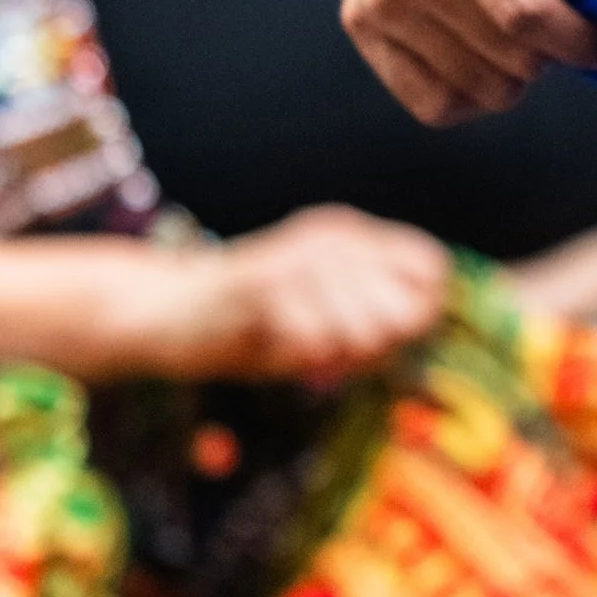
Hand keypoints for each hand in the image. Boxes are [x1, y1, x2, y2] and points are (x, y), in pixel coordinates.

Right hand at [155, 207, 451, 381]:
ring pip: (363, 330)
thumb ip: (377, 326)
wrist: (163, 312)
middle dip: (375, 350)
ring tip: (299, 350)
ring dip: (333, 359)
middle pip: (405, 311)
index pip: (432, 269)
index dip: (419, 315)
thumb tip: (424, 326)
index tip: (380, 342)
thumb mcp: (325, 322)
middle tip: (330, 355)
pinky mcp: (265, 282)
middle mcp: (334, 237)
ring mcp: (300, 256)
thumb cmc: (251, 327)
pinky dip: (298, 360)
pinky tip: (274, 347)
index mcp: (353, 237)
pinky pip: (314, 340)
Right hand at [344, 0, 596, 124]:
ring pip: (477, 89)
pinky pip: (430, 102)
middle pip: (508, 60)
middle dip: (555, 52)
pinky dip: (470, 90)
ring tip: (524, 28)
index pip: (527, 15)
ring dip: (516, 72)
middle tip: (568, 23)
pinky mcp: (359, 20)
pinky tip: (489, 53)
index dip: (584, 44)